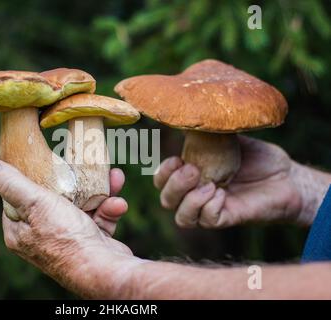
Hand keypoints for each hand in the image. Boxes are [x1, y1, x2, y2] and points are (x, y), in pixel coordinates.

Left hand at [0, 159, 139, 297]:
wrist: (104, 270)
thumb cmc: (66, 238)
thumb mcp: (35, 203)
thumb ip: (11, 184)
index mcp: (20, 231)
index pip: (17, 199)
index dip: (28, 178)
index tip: (41, 160)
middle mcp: (42, 237)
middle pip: (53, 199)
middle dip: (73, 181)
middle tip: (81, 163)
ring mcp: (67, 240)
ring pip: (82, 206)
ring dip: (99, 193)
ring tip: (114, 178)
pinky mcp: (90, 241)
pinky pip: (98, 219)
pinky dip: (109, 210)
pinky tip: (118, 204)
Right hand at [154, 135, 304, 227]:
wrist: (288, 175)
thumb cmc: (258, 157)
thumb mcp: (230, 138)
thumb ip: (207, 131)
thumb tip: (186, 112)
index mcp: (192, 175)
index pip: (162, 181)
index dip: (163, 173)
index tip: (176, 159)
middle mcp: (197, 194)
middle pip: (167, 201)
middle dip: (174, 186)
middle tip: (194, 170)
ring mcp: (212, 208)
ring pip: (183, 218)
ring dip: (189, 201)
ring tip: (210, 185)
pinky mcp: (229, 218)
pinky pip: (208, 221)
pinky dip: (210, 207)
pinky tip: (222, 194)